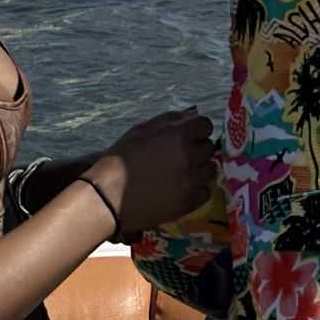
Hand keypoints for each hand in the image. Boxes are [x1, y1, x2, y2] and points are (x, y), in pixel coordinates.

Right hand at [89, 108, 216, 236]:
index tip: (189, 135)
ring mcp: (192, 182)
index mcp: (179, 136)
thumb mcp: (140, 130)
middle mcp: (190, 157)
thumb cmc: (120, 160)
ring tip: (182, 172)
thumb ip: (169, 120)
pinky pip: (205, 192)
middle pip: (209, 147)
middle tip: (181, 155)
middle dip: (198, 148)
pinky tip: (182, 188)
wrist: (108, 197)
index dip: (196, 129)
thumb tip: (189, 116)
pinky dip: (197, 189)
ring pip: (210, 169)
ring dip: (200, 168)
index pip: (206, 125)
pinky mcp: (189, 203)